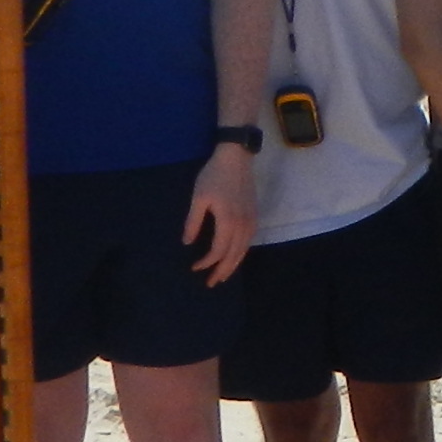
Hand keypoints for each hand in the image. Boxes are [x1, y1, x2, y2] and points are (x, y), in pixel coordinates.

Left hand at [186, 143, 257, 282]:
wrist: (236, 158)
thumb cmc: (214, 176)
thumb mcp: (198, 197)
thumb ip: (193, 222)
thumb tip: (187, 243)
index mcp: (228, 221)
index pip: (218, 250)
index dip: (206, 262)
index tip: (194, 268)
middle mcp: (243, 225)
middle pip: (233, 255)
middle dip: (222, 271)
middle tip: (211, 283)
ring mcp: (251, 221)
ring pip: (243, 251)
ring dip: (233, 265)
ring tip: (223, 276)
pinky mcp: (254, 217)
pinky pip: (248, 242)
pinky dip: (241, 254)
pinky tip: (234, 257)